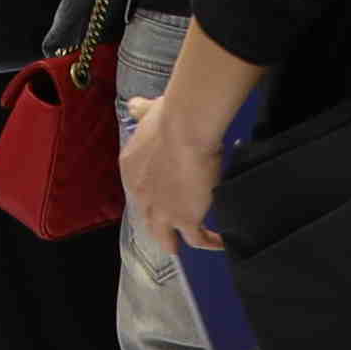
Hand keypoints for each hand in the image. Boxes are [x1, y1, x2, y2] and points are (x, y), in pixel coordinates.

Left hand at [123, 92, 228, 251]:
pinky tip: (219, 242)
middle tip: (169, 230)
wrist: (184, 130)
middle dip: (158, 225)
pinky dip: (208, 242)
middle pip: (148, 219)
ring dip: (176, 242)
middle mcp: (141, 195)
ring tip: (189, 245)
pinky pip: (196, 239)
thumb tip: (135, 105)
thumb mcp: (149, 113)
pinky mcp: (185, 220)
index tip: (162, 195)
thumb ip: (142, 111)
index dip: (150, 196)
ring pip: (165, 238)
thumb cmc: (169, 117)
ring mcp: (162, 211)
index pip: (139, 191)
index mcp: (131, 171)